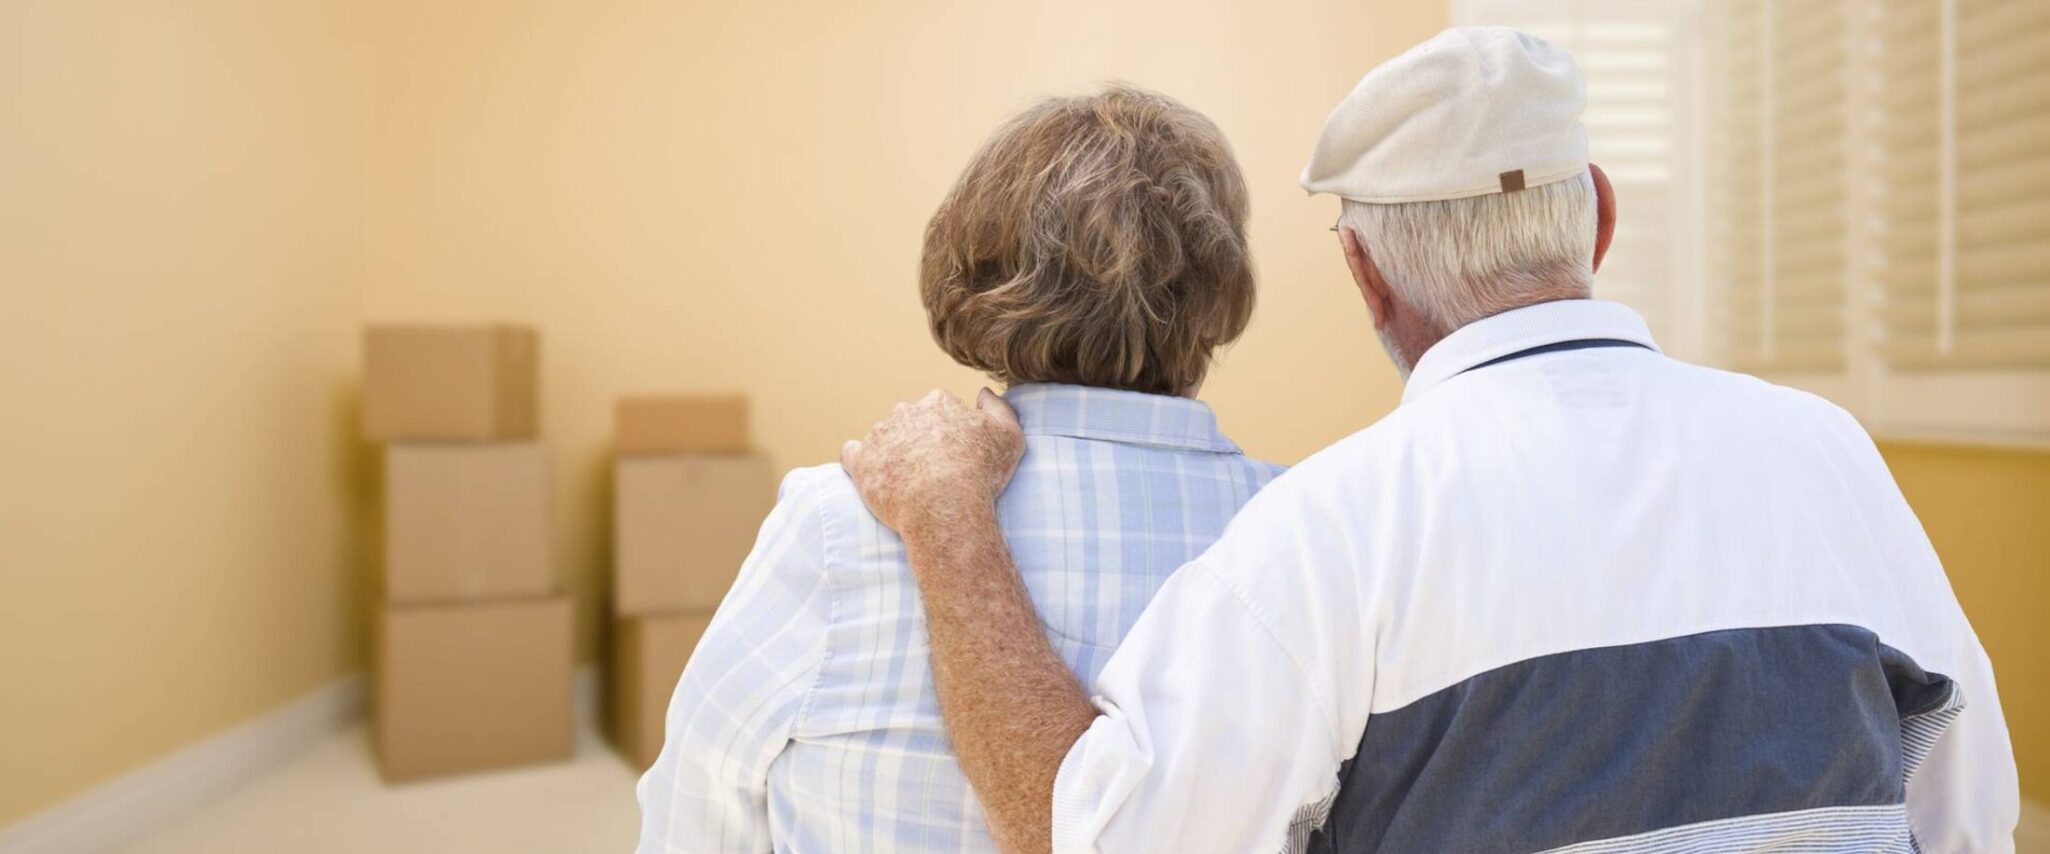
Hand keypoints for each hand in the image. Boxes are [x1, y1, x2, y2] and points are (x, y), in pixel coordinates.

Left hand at [840, 388, 1024, 539]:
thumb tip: (983, 393)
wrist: (944, 506)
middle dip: (919, 439)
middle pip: (911, 421)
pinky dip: (860, 461)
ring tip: (906, 480)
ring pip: (884, 437)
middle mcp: (906, 411)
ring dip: (892, 451)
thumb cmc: (981, 474)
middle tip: (932, 469)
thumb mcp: (1010, 436)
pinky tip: (872, 474)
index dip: (950, 432)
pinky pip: (853, 454)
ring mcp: (879, 435)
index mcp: (939, 402)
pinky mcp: (860, 461)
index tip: (956, 454)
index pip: (941, 410)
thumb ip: (999, 408)